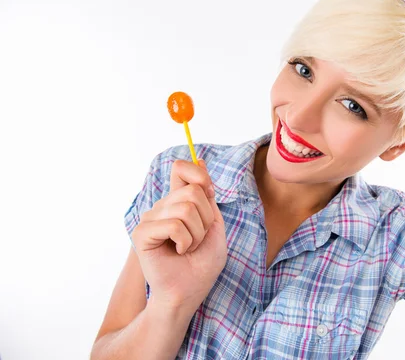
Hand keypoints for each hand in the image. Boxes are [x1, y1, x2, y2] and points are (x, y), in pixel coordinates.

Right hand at [131, 159, 226, 311]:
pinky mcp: (142, 233)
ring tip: (188, 247)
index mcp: (178, 202)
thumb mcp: (214, 225)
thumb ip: (207, 196)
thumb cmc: (201, 264)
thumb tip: (201, 160)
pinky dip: (186, 241)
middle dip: (206, 218)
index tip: (208, 194)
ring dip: (197, 234)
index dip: (199, 175)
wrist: (188, 293)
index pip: (182, 168)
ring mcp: (150, 218)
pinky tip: (179, 251)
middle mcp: (162, 206)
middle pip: (193, 190)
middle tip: (198, 239)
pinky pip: (174, 225)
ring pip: (186, 208)